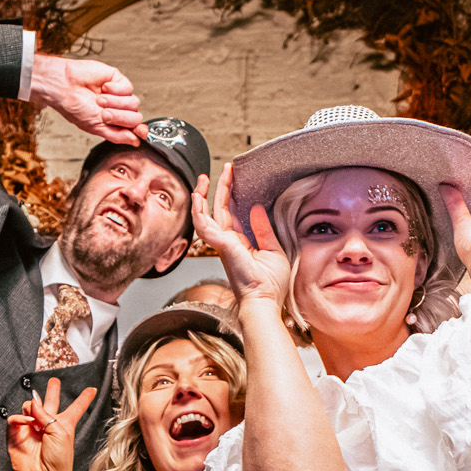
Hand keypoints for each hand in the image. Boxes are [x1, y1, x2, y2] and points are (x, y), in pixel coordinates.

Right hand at [8, 377, 98, 470]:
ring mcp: (32, 428)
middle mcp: (48, 424)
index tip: (92, 389)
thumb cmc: (58, 460)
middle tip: (54, 380)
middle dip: (52, 390)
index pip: (75, 408)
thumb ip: (46, 414)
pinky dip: (20, 417)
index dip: (84, 398)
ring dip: (32, 406)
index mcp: (64, 424)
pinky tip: (27, 422)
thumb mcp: (61, 432)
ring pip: (30, 406)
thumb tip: (33, 402)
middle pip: (50, 402)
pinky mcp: (17, 433)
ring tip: (36, 417)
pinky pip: (15, 418)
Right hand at [32, 55, 144, 144]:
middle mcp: (118, 110)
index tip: (141, 131)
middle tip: (104, 113)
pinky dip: (115, 89)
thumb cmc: (75, 107)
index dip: (139, 131)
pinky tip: (103, 88)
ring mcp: (119, 95)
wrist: (64, 86)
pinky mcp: (118, 80)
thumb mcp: (96, 128)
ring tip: (99, 100)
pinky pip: (128, 88)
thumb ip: (117, 136)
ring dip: (115, 102)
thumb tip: (135, 142)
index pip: (134, 129)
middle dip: (119, 116)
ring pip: (134, 103)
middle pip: (135, 117)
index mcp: (114, 123)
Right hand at [191, 164, 290, 308]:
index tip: (236, 179)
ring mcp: (221, 245)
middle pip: (219, 211)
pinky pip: (203, 226)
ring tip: (205, 177)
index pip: (232, 215)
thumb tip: (256, 209)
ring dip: (203, 196)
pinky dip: (198, 210)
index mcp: (238, 244)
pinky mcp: (220, 246)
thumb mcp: (273, 250)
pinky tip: (198, 195)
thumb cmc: (270, 285)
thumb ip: (263, 230)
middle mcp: (227, 243)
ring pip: (205, 216)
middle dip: (220, 189)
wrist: (264, 300)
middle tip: (225, 169)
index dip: (232, 196)